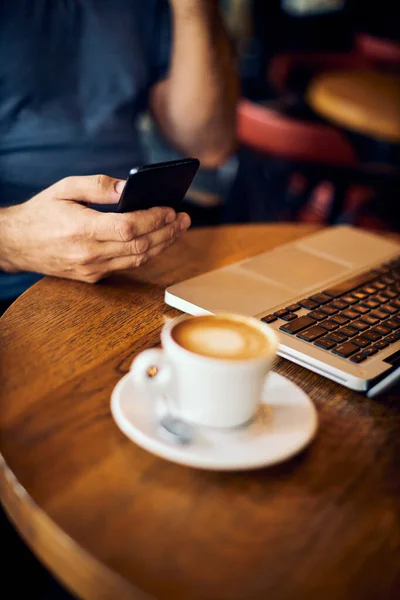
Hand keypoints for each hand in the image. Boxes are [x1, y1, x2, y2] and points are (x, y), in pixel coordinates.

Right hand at [0, 174, 190, 282]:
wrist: (17, 244)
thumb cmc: (41, 213)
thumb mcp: (64, 188)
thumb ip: (97, 186)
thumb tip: (129, 187)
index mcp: (82, 230)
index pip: (129, 228)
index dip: (154, 219)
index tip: (171, 209)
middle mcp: (89, 254)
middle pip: (140, 246)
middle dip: (167, 232)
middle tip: (184, 219)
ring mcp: (92, 269)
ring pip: (138, 260)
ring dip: (162, 245)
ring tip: (178, 229)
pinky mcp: (93, 277)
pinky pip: (127, 266)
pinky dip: (146, 253)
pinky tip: (157, 241)